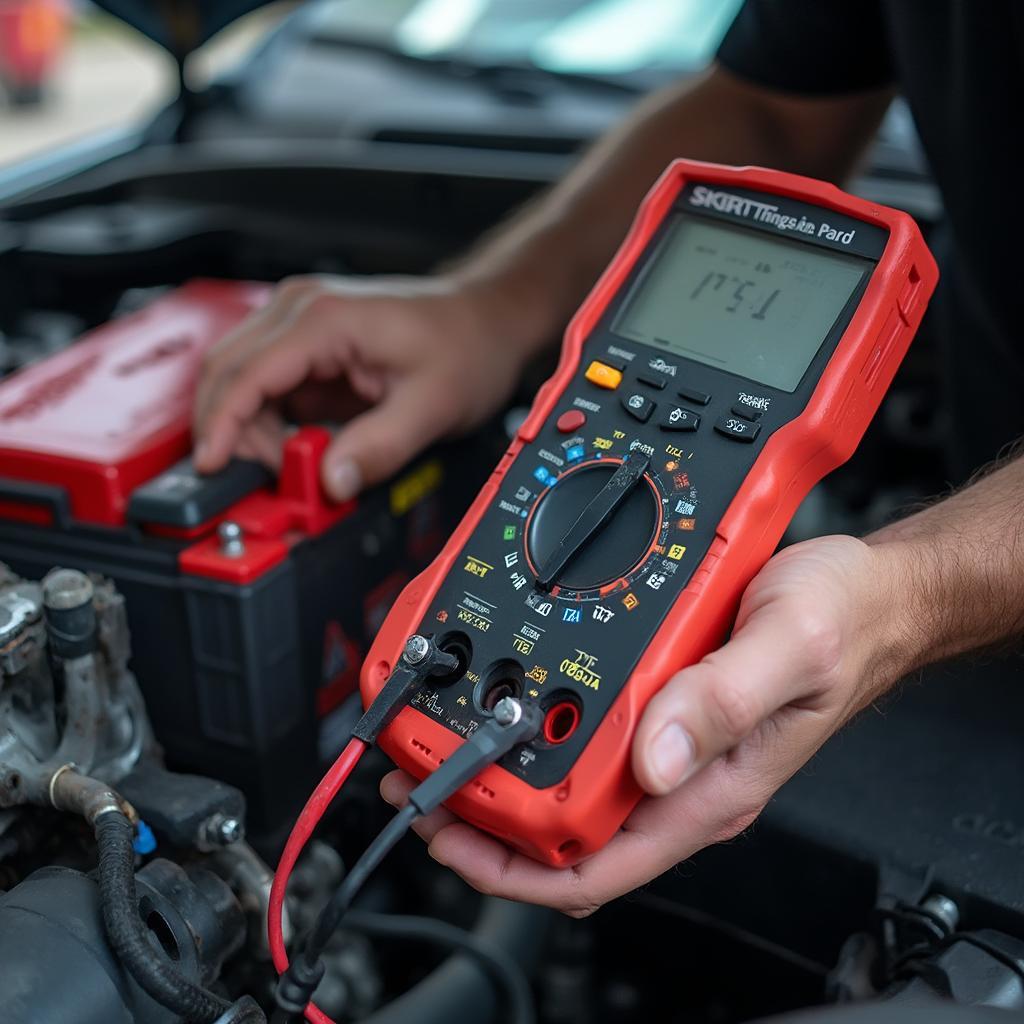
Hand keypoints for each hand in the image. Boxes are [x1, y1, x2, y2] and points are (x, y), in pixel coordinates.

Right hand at [193, 275, 537, 499]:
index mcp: (325, 318)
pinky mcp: (309, 341)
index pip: (245, 372)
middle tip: (265, 477)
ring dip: (249, 425)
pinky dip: (268, 418)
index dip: (222, 424)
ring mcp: (302, 321)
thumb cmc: (467, 345)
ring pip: (239, 376)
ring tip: (292, 464)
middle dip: (230, 429)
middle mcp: (302, 309)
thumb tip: (332, 483)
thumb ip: (379, 448)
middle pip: (226, 370)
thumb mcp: (432, 406)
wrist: (487, 319)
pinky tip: (298, 444)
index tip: (213, 466)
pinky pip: (267, 382)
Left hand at [381, 534, 912, 915]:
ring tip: (442, 743)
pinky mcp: (661, 702)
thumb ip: (722, 700)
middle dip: (482, 818)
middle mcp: (678, 772)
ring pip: (566, 782)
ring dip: (501, 771)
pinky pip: (586, 732)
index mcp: (706, 785)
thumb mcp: (789, 646)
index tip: (452, 833)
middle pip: (563, 830)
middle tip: (419, 780)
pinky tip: (509, 693)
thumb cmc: (841, 624)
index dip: (512, 864)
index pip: (596, 863)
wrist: (863, 592)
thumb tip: (653, 758)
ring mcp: (666, 740)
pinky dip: (537, 721)